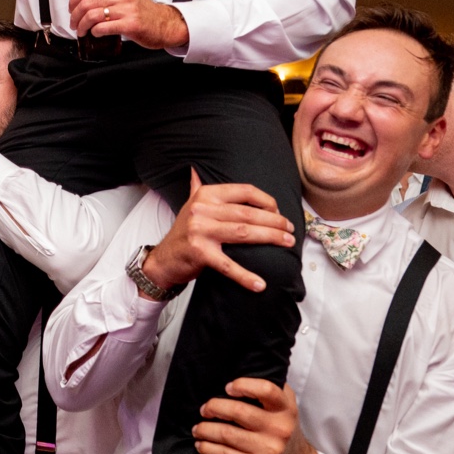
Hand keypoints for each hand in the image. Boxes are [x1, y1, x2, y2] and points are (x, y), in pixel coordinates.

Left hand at [68, 0, 188, 50]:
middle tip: (74, 24)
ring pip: (92, 15)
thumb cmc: (144, 12)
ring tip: (81, 31)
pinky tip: (95, 34)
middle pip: (86, 3)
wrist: (165, 24)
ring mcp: (127, 9)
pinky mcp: (131, 24)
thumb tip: (84, 2)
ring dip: (82, 26)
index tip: (71, 9)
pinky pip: (103, 27)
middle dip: (75, 16)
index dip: (73, 0)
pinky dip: (95, 32)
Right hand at [144, 168, 293, 293]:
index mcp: (205, 195)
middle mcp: (202, 209)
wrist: (163, 259)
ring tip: (287, 243)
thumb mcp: (189, 206)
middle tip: (290, 230)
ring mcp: (200, 231)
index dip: (266, 201)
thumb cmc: (183, 233)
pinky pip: (228, 265)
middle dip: (274, 222)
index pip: (244, 192)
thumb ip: (196, 187)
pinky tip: (259, 284)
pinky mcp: (199, 252)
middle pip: (247, 213)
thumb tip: (195, 169)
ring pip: (243, 233)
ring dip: (270, 238)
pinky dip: (245, 276)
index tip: (279, 212)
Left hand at [193, 378, 319, 453]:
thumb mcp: (286, 407)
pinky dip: (208, 448)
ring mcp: (268, 449)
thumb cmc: (283, 429)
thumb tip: (237, 373)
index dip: (243, 385)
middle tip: (204, 409)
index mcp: (285, 409)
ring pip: (227, 434)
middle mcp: (278, 428)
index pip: (266, 390)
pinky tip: (201, 445)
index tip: (227, 387)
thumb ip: (270, 390)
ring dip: (205, 429)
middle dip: (214, 407)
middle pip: (238, 411)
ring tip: (196, 428)